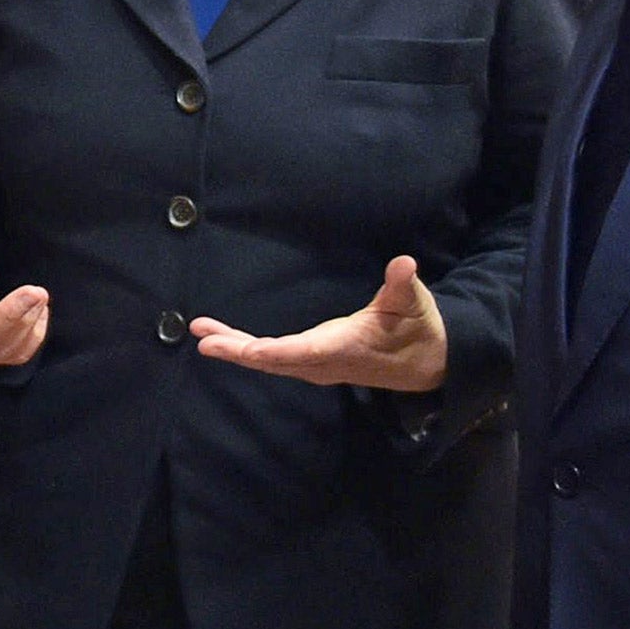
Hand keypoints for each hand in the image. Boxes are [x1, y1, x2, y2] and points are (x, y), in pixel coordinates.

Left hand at [189, 256, 448, 391]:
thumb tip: (404, 264)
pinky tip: (224, 339)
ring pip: (270, 361)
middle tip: (205, 341)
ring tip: (202, 334)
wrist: (428, 364)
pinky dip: (248, 348)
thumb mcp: (414, 303)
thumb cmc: (418, 328)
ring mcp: (317, 364)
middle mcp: (325, 362)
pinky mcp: (313, 360)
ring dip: (236, 348)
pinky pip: (274, 358)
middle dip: (240, 351)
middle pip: (276, 361)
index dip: (275, 352)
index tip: (248, 350)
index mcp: (346, 348)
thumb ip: (403, 284)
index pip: (305, 353)